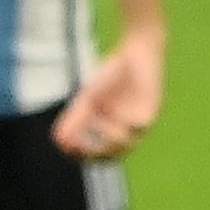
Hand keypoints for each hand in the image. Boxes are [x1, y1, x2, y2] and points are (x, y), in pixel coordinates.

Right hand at [56, 25, 166, 157]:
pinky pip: (139, 126)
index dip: (82, 155)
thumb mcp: (89, 99)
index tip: (68, 149)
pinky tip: (112, 116)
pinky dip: (125, 126)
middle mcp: (124, 130)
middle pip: (111, 155)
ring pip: (126, 144)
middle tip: (79, 145)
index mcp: (108, 130)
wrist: (135, 53)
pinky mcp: (150, 111)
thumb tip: (59, 142)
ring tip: (95, 122)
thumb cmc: (111, 76)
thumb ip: (75, 120)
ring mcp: (137, 122)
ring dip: (108, 138)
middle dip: (94, 153)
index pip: (96, 153)